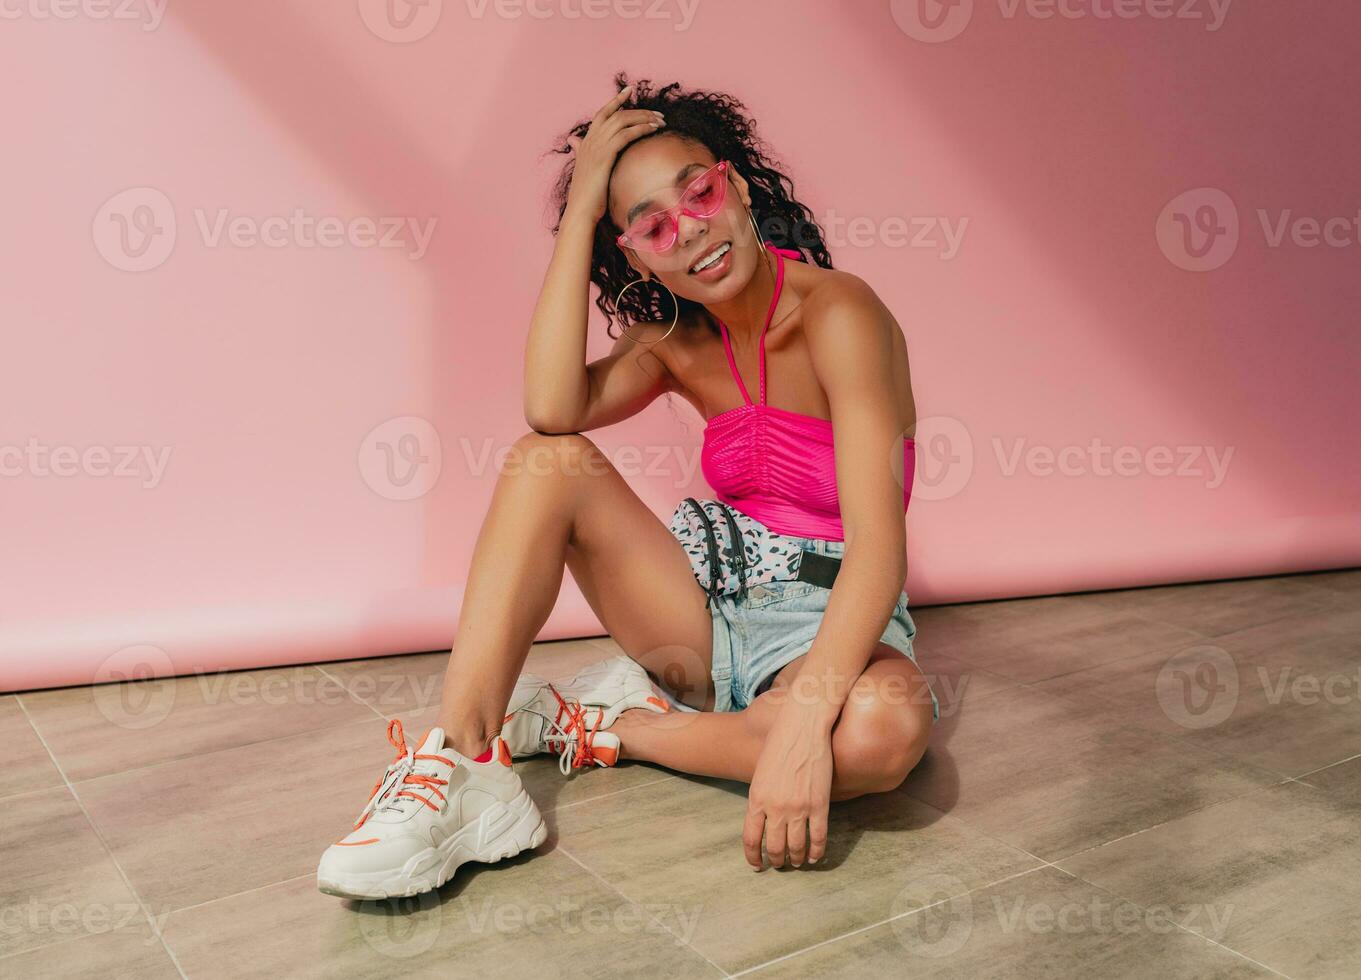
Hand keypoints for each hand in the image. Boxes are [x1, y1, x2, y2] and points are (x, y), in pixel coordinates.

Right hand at [563, 84, 665, 224]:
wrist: (581, 210)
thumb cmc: (587, 197)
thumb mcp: (586, 172)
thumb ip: (582, 154)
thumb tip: (575, 143)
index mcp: (586, 143)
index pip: (602, 114)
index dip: (616, 101)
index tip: (630, 90)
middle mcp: (590, 140)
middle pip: (616, 114)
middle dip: (639, 110)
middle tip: (658, 113)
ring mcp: (596, 146)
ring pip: (622, 121)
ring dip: (644, 118)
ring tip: (661, 120)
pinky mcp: (605, 155)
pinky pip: (625, 134)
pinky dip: (640, 128)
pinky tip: (654, 129)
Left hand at [743, 700, 834, 869]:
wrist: (803, 726)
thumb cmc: (779, 742)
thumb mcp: (761, 772)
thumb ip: (762, 796)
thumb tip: (765, 818)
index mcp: (757, 799)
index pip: (751, 839)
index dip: (753, 856)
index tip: (756, 865)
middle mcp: (776, 808)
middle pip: (774, 847)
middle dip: (776, 860)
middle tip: (778, 864)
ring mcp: (799, 808)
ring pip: (796, 847)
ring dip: (795, 859)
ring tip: (796, 863)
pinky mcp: (820, 804)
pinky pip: (818, 838)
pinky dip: (817, 852)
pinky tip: (815, 857)